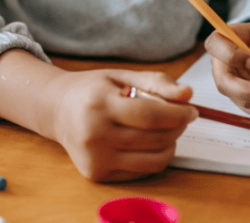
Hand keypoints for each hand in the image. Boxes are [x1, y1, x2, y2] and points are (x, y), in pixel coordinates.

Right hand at [46, 69, 197, 181]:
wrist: (58, 110)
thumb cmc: (93, 90)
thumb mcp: (123, 76)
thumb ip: (157, 82)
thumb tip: (187, 95)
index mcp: (99, 104)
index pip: (150, 115)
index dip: (178, 114)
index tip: (192, 110)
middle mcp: (94, 134)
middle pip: (154, 139)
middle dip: (178, 128)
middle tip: (182, 117)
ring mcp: (94, 158)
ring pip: (153, 159)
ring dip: (171, 144)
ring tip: (167, 130)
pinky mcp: (97, 173)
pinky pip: (142, 171)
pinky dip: (155, 157)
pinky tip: (150, 142)